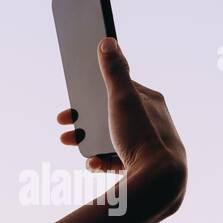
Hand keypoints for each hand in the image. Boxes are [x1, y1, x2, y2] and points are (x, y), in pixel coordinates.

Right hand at [56, 38, 186, 195]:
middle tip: (64, 123)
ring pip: (111, 139)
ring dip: (88, 141)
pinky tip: (93, 163)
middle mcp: (152, 122)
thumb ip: (114, 71)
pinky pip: (115, 162)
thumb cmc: (141, 137)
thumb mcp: (122, 98)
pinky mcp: (141, 167)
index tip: (74, 99)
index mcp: (150, 102)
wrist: (158, 181)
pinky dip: (100, 161)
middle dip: (84, 119)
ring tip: (71, 143)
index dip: (93, 92)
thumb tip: (107, 41)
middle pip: (111, 115)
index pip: (119, 90)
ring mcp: (147, 146)